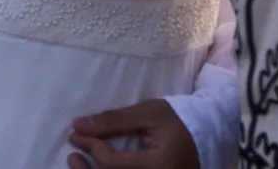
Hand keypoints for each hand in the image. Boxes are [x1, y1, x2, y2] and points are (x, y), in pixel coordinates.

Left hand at [67, 99, 200, 168]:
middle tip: (71, 156)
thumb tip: (79, 125)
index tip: (77, 134)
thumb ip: (114, 120)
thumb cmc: (178, 120)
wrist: (206, 135)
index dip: (92, 148)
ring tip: (77, 164)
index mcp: (160, 166)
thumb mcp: (148, 113)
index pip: (114, 164)